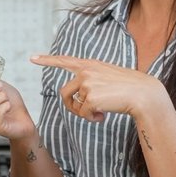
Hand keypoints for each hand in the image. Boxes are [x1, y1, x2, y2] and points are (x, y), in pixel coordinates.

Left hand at [30, 54, 163, 120]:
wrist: (143, 94)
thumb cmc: (129, 88)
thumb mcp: (108, 76)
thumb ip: (92, 80)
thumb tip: (81, 98)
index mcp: (90, 64)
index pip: (64, 60)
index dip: (47, 60)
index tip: (32, 58)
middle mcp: (86, 71)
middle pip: (65, 93)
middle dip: (72, 106)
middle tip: (88, 113)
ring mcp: (87, 83)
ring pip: (74, 105)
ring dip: (84, 113)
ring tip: (100, 112)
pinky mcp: (90, 96)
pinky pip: (83, 113)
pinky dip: (92, 118)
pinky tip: (104, 115)